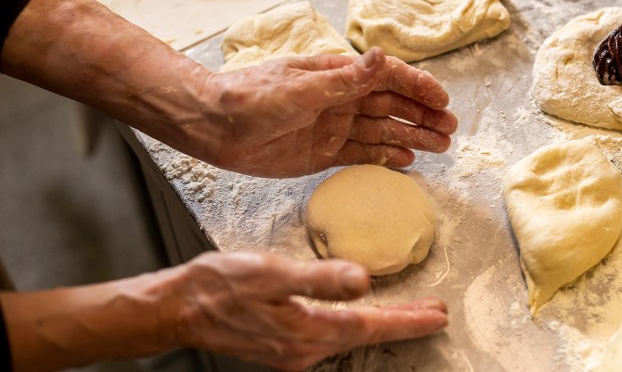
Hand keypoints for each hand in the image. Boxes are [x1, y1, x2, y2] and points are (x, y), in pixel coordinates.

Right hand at [171, 252, 448, 369]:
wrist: (179, 307)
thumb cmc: (220, 287)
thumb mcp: (271, 274)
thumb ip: (319, 279)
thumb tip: (361, 281)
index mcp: (307, 332)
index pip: (370, 326)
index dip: (407, 320)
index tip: (436, 315)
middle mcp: (305, 349)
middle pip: (366, 335)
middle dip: (403, 324)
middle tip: (434, 314)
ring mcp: (293, 351)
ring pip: (352, 337)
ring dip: (383, 324)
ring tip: (409, 313)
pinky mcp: (283, 344)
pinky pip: (333, 337)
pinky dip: (357, 325)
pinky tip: (360, 315)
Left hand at [199, 48, 457, 176]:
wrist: (215, 127)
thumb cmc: (252, 98)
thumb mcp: (300, 87)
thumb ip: (343, 79)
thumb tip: (380, 57)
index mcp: (336, 77)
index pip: (387, 78)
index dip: (417, 87)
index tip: (442, 100)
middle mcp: (340, 101)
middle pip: (391, 106)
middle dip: (422, 116)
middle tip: (450, 129)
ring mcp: (333, 128)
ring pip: (382, 132)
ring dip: (411, 137)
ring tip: (440, 146)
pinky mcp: (323, 154)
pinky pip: (362, 154)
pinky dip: (385, 157)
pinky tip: (407, 160)